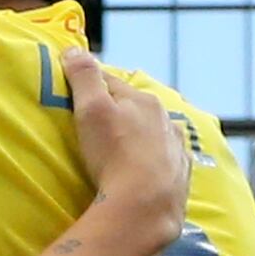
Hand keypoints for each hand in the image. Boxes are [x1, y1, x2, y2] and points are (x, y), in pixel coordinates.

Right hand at [60, 51, 190, 245]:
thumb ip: (84, 77)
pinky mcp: (181, 178)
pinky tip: (146, 174)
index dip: (91, 86)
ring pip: (155, 135)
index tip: (75, 94)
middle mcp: (166, 121)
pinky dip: (155, 165)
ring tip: (122, 152)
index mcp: (145, 101)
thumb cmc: (115, 154)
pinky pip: (165, 164)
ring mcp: (177, 150)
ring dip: (140, 138)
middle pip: (136, 109)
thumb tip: (73, 50)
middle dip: (119, 113)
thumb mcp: (91, 109)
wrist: (145, 206)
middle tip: (97, 127)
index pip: (112, 84)